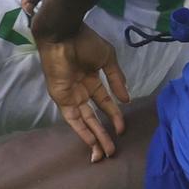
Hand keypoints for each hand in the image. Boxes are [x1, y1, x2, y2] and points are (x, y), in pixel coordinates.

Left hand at [38, 26, 129, 161]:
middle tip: (112, 151)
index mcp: (92, 80)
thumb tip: (126, 100)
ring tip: (104, 153)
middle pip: (93, 118)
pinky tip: (91, 142)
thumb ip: (116, 79)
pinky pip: (72, 118)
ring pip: (84, 121)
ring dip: (94, 137)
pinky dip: (81, 130)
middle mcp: (81, 91)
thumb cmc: (85, 42)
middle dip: (104, 134)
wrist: (64, 34)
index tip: (123, 129)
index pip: (104, 103)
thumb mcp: (107, 59)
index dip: (114, 116)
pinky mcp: (61, 98)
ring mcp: (70, 96)